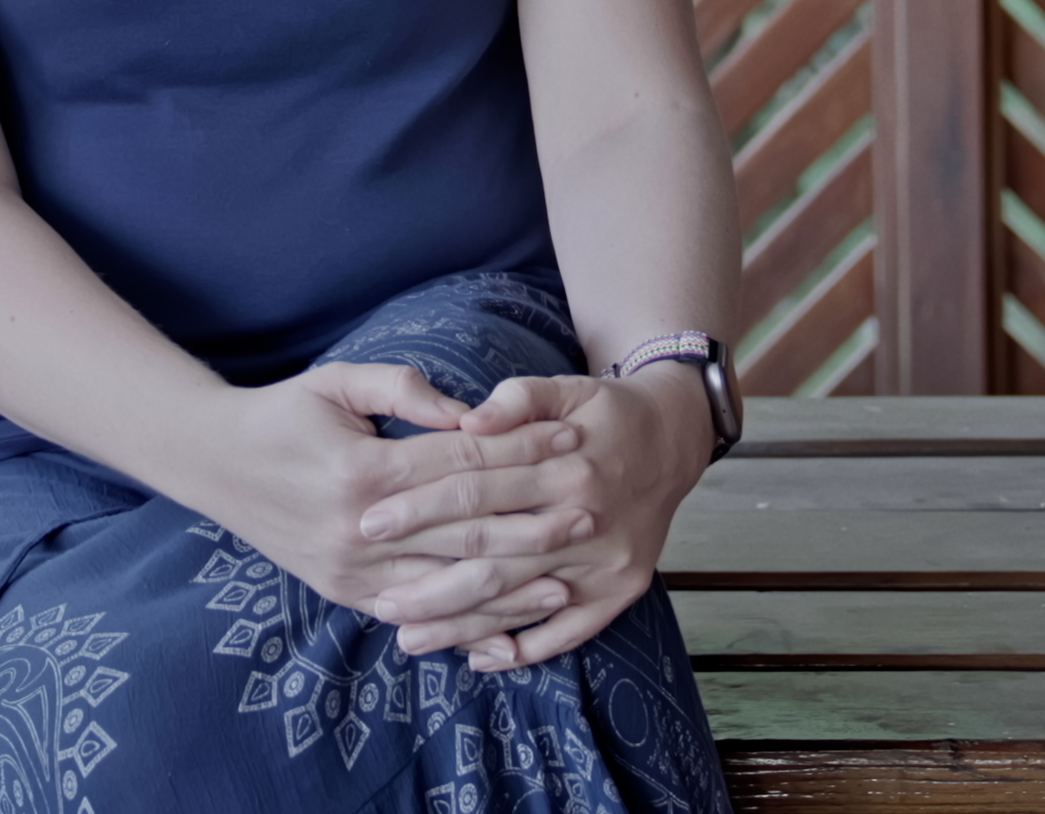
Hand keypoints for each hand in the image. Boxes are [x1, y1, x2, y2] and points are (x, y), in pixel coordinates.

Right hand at [162, 362, 588, 634]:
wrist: (215, 464)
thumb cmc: (284, 414)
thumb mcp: (337, 382)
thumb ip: (404, 389)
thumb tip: (471, 412)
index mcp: (361, 470)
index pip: (460, 464)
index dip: (519, 452)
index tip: (568, 440)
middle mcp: (358, 529)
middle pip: (465, 528)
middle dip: (534, 520)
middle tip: (589, 510)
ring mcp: (352, 572)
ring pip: (448, 585)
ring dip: (513, 584)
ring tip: (568, 577)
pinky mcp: (347, 595)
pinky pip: (419, 616)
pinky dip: (467, 625)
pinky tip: (511, 627)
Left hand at [357, 368, 715, 669]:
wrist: (675, 438)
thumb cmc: (603, 411)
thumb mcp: (565, 386)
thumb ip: (515, 399)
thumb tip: (466, 421)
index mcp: (565, 464)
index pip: (476, 488)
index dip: (420, 506)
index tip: (370, 522)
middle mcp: (587, 517)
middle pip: (493, 557)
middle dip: (430, 583)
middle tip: (377, 603)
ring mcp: (606, 561)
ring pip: (521, 602)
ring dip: (463, 626)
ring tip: (408, 639)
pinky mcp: (622, 590)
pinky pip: (570, 631)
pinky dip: (525, 649)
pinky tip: (479, 658)